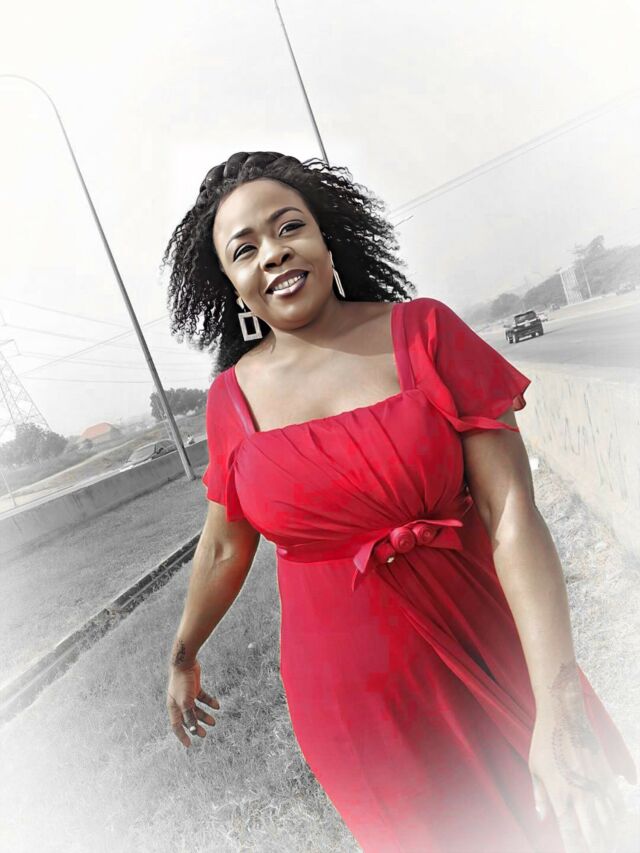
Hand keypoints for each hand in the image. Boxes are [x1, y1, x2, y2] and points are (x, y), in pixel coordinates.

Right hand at [166, 659, 219, 747]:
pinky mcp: (195, 688)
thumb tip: (193, 730)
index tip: (189, 745)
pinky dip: (209, 702)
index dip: (182, 736)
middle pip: (188, 718)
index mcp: (173, 707)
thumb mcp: (186, 702)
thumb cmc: (182, 683)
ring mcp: (187, 695)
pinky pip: (203, 698)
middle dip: (196, 726)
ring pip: (196, 709)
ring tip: (214, 722)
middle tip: (204, 734)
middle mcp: (179, 702)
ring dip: (204, 716)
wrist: (185, 662)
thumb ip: (189, 716)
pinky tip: (217, 706)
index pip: (176, 726)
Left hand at [529, 706, 627, 851]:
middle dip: (596, 848)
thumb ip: (540, 797)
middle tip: (596, 852)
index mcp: (559, 795)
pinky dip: (619, 818)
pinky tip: (618, 826)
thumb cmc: (544, 742)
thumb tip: (542, 820)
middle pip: (593, 834)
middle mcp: (580, 795)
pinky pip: (617, 804)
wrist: (563, 716)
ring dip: (608, 837)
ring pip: (608, 823)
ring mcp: (596, 785)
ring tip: (607, 845)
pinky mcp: (606, 775)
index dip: (575, 850)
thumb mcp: (534, 769)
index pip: (570, 833)